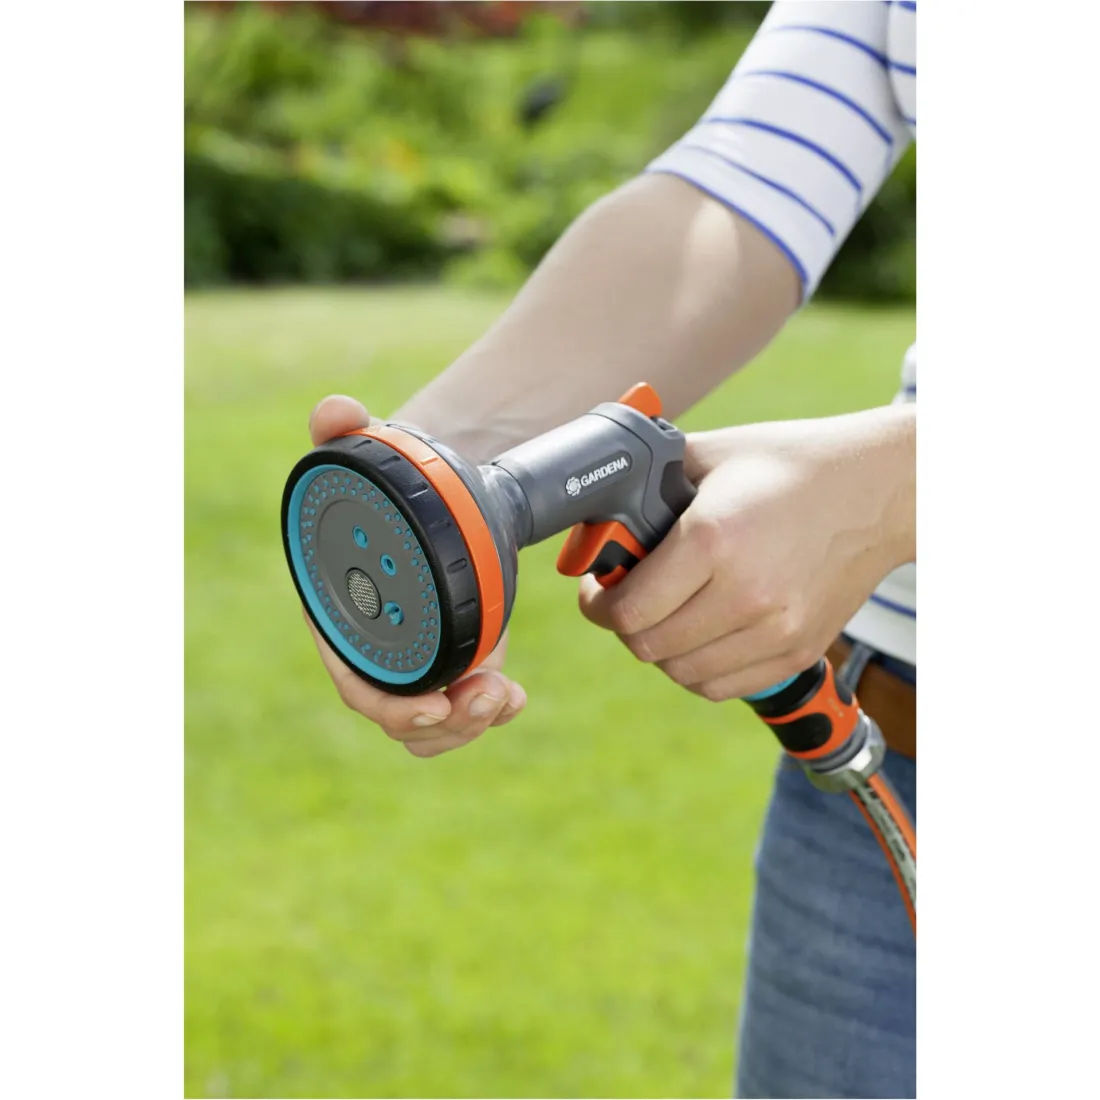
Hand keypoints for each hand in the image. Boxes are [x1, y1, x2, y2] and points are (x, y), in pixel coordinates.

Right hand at [303, 395, 527, 756]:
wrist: (431, 498)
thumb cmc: (391, 487)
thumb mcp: (368, 455)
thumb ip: (347, 431)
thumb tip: (336, 410)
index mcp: (345, 617)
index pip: (357, 680)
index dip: (390, 704)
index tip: (436, 703)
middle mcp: (377, 649)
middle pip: (400, 715)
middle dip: (444, 722)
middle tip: (489, 695)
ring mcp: (415, 661)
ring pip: (432, 724)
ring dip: (469, 722)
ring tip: (507, 698)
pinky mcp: (448, 662)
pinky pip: (459, 709)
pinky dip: (487, 711)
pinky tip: (513, 698)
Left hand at [578, 406, 914, 700]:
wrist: (880, 489)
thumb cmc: (792, 465)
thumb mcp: (712, 454)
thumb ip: (650, 478)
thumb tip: (601, 504)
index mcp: (713, 540)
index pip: (628, 610)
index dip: (598, 604)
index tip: (598, 590)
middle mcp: (745, 594)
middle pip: (648, 647)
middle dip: (624, 625)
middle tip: (628, 600)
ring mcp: (776, 631)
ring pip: (681, 674)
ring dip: (660, 649)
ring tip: (665, 616)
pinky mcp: (798, 653)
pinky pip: (721, 688)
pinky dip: (697, 670)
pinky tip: (699, 636)